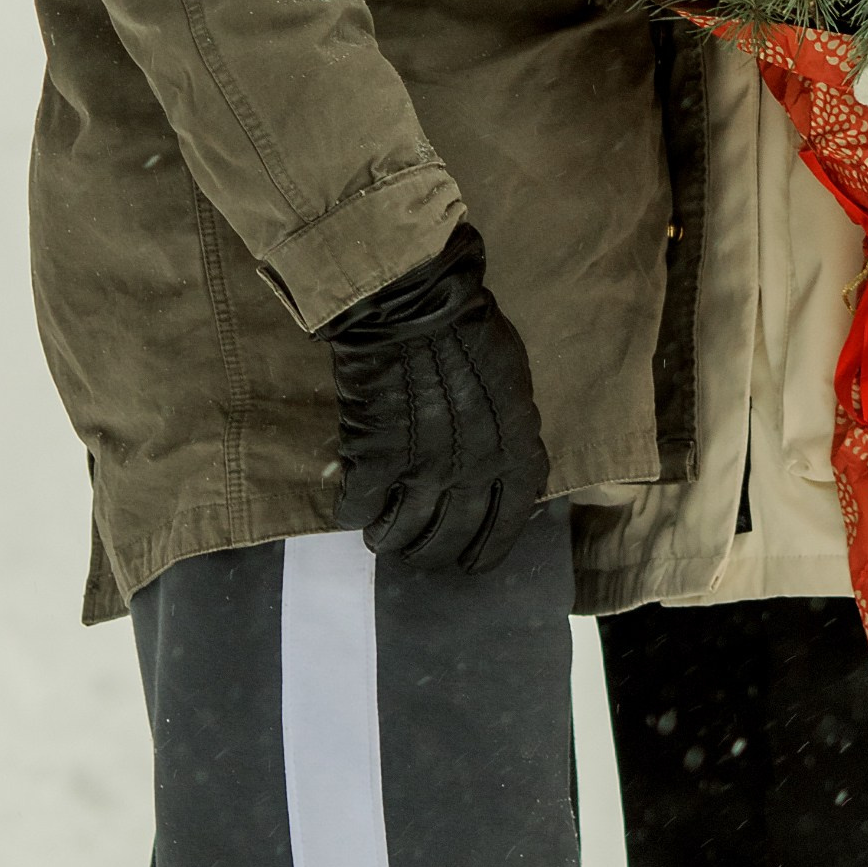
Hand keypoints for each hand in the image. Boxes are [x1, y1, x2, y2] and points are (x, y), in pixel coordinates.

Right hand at [320, 224, 547, 573]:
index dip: (488, 548)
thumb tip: (498, 466)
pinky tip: (352, 507)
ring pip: (403, 532)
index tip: (472, 564)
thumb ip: (508, 430)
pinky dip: (353, 512)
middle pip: (452, 536)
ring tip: (381, 538)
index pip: (509, 521)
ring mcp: (423, 468)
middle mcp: (475, 470)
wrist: (414, 302)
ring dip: (390, 540)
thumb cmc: (468, 329)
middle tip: (417, 552)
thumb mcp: (510, 382)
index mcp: (516, 450)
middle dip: (432, 551)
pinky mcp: (375, 458)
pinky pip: (359, 507)